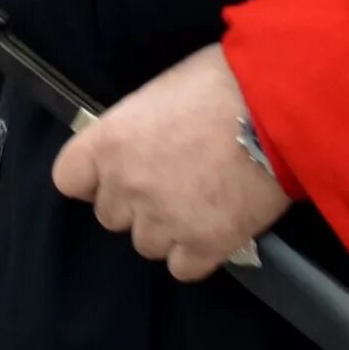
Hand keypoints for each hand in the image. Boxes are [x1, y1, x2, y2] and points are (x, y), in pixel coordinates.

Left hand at [50, 44, 289, 281]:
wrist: (280, 107)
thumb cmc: (222, 81)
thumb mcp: (160, 92)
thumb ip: (136, 127)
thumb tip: (139, 140)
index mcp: (110, 142)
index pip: (68, 179)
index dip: (91, 178)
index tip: (112, 172)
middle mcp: (128, 186)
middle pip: (110, 215)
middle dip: (134, 202)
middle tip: (169, 183)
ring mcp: (165, 220)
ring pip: (146, 244)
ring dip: (166, 229)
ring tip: (198, 204)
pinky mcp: (206, 245)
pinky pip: (183, 267)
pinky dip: (196, 253)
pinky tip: (214, 228)